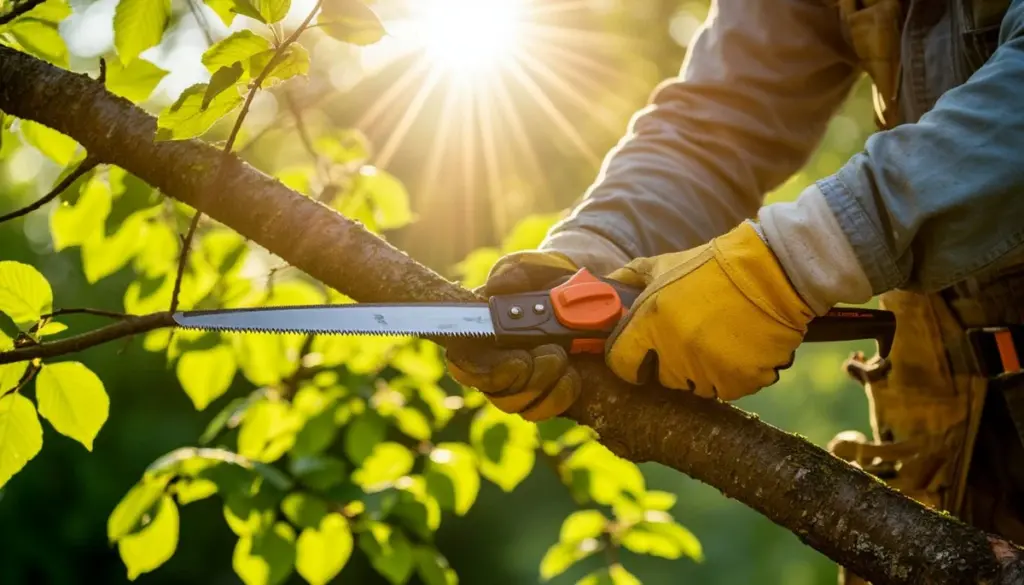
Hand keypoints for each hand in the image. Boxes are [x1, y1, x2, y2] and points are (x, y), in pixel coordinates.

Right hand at [444, 250, 582, 420]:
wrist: (580, 291)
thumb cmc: (543, 278)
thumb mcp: (528, 267)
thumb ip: (511, 273)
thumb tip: (495, 288)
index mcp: (481, 334)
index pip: (462, 362)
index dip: (479, 369)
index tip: (516, 359)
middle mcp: (496, 364)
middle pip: (493, 391)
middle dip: (523, 377)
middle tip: (552, 352)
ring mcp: (521, 383)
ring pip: (517, 404)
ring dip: (543, 385)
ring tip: (563, 357)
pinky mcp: (546, 393)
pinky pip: (544, 409)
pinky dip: (560, 395)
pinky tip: (572, 375)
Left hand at [604, 221, 814, 399]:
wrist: (772, 272)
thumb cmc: (713, 266)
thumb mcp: (663, 264)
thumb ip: (628, 278)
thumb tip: (600, 286)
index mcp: (650, 322)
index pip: (620, 364)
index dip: (628, 359)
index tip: (638, 352)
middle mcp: (675, 350)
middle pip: (659, 377)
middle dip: (667, 361)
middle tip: (687, 335)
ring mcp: (708, 369)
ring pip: (692, 386)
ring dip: (699, 370)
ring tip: (716, 337)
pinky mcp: (738, 381)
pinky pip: (724, 389)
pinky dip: (729, 375)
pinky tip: (736, 347)